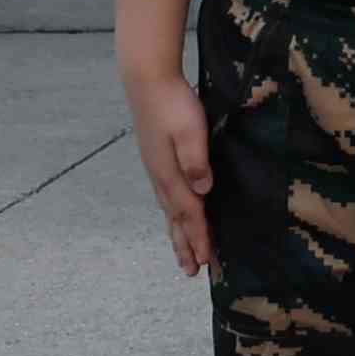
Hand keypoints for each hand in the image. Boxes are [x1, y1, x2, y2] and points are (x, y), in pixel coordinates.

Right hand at [125, 71, 213, 279]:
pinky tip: (175, 218)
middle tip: (192, 272)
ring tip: (184, 256)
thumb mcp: (189, 130)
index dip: (199, 237)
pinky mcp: (157, 162)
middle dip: (185, 246)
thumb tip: (203, 191)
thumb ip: (196, 160)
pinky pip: (166, 199)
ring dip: (177, 235)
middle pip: (176, 220)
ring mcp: (156, 171)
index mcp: (170, 174)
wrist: (147, 82)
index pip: (189, 213)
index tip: (207, 261)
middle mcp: (160, 178)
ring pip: (169, 211)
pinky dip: (173, 216)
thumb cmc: (173, 104)